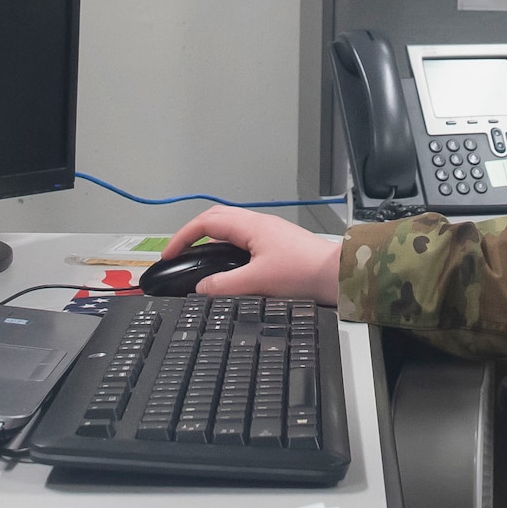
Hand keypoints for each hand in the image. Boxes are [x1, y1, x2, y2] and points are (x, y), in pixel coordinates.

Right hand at [161, 205, 341, 303]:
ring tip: (199, 259)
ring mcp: (269, 232)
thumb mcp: (258, 281)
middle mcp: (258, 224)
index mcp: (250, 226)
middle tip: (180, 253)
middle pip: (216, 218)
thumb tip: (200, 288)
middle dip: (193, 233)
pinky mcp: (278, 244)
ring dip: (211, 239)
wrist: (337, 274)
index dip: (182, 237)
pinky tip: (227, 265)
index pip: (206, 222)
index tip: (169, 255)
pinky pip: (243, 239)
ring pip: (231, 228)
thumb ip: (224, 285)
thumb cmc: (301, 273)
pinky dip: (227, 247)